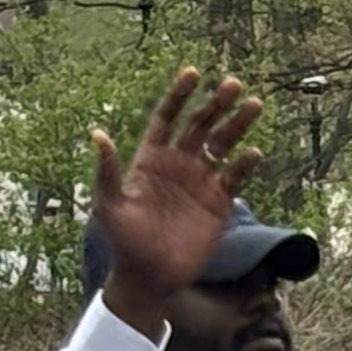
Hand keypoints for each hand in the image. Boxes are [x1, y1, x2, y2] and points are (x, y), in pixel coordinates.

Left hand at [88, 70, 267, 335]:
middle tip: (233, 84)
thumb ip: (107, 171)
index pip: (167, 118)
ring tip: (254, 105)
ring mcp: (200, 183)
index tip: (193, 73)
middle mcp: (178, 165)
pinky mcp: (218, 204)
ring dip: (238, 125)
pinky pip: (235, 178)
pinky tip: (253, 152)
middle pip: (200, 125)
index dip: (179, 95)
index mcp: (151, 159)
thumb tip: (97, 134)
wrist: (149, 276)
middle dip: (216, 104)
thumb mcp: (109, 205)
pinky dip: (244, 165)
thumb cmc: (124, 241)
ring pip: (222, 145)